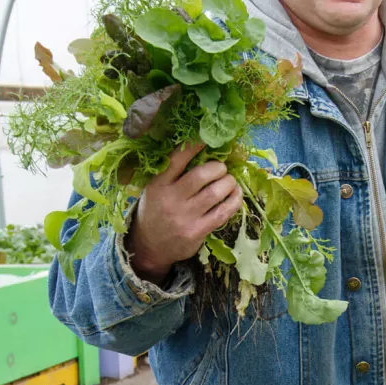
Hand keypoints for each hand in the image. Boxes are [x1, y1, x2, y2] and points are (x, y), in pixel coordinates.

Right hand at [126, 142, 242, 284]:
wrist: (149, 246)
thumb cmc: (157, 210)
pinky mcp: (197, 231)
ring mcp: (184, 217)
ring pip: (215, 193)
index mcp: (158, 185)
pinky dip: (234, 200)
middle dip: (218, 168)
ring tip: (230, 181)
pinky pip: (223, 212)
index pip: (176, 160)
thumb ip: (174, 174)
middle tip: (222, 169)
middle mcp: (170, 199)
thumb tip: (205, 152)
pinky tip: (236, 194)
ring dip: (229, 183)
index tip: (207, 138)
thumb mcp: (155, 189)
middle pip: (201, 175)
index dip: (194, 145)